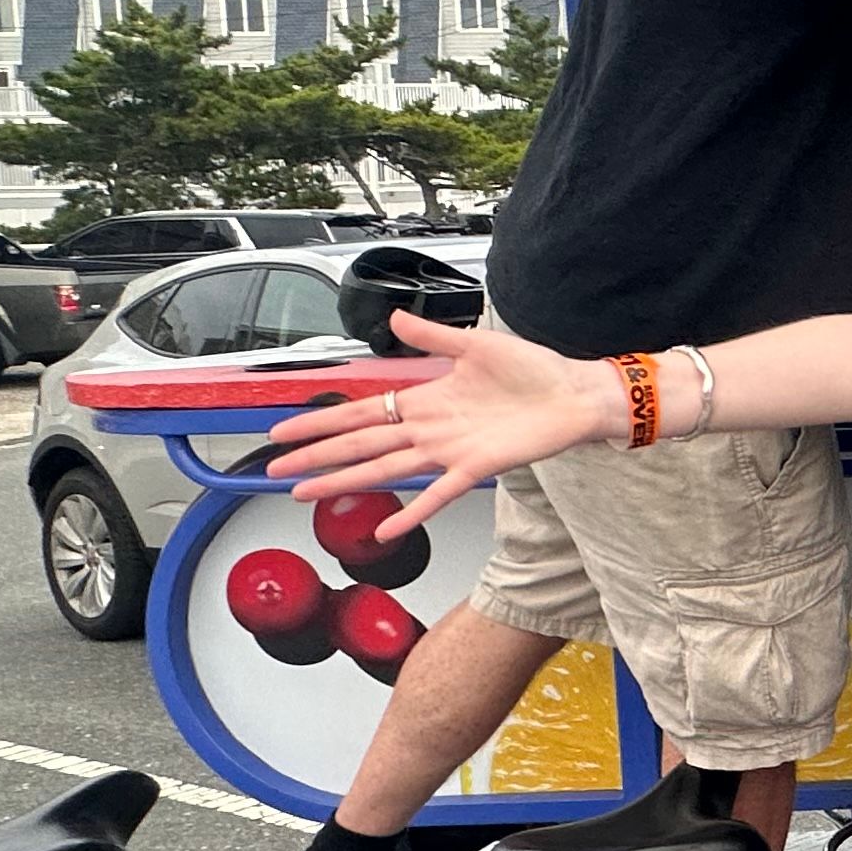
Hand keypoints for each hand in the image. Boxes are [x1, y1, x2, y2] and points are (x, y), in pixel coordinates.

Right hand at [260, 312, 622, 534]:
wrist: (574, 393)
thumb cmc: (533, 369)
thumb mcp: (476, 344)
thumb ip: (432, 336)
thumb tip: (393, 320)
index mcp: (426, 400)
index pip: (361, 412)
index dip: (321, 423)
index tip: (285, 431)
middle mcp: (430, 429)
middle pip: (360, 444)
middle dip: (316, 457)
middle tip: (277, 470)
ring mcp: (449, 451)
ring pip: (385, 468)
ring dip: (345, 481)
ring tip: (306, 494)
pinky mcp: (477, 467)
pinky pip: (438, 494)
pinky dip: (411, 512)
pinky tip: (385, 530)